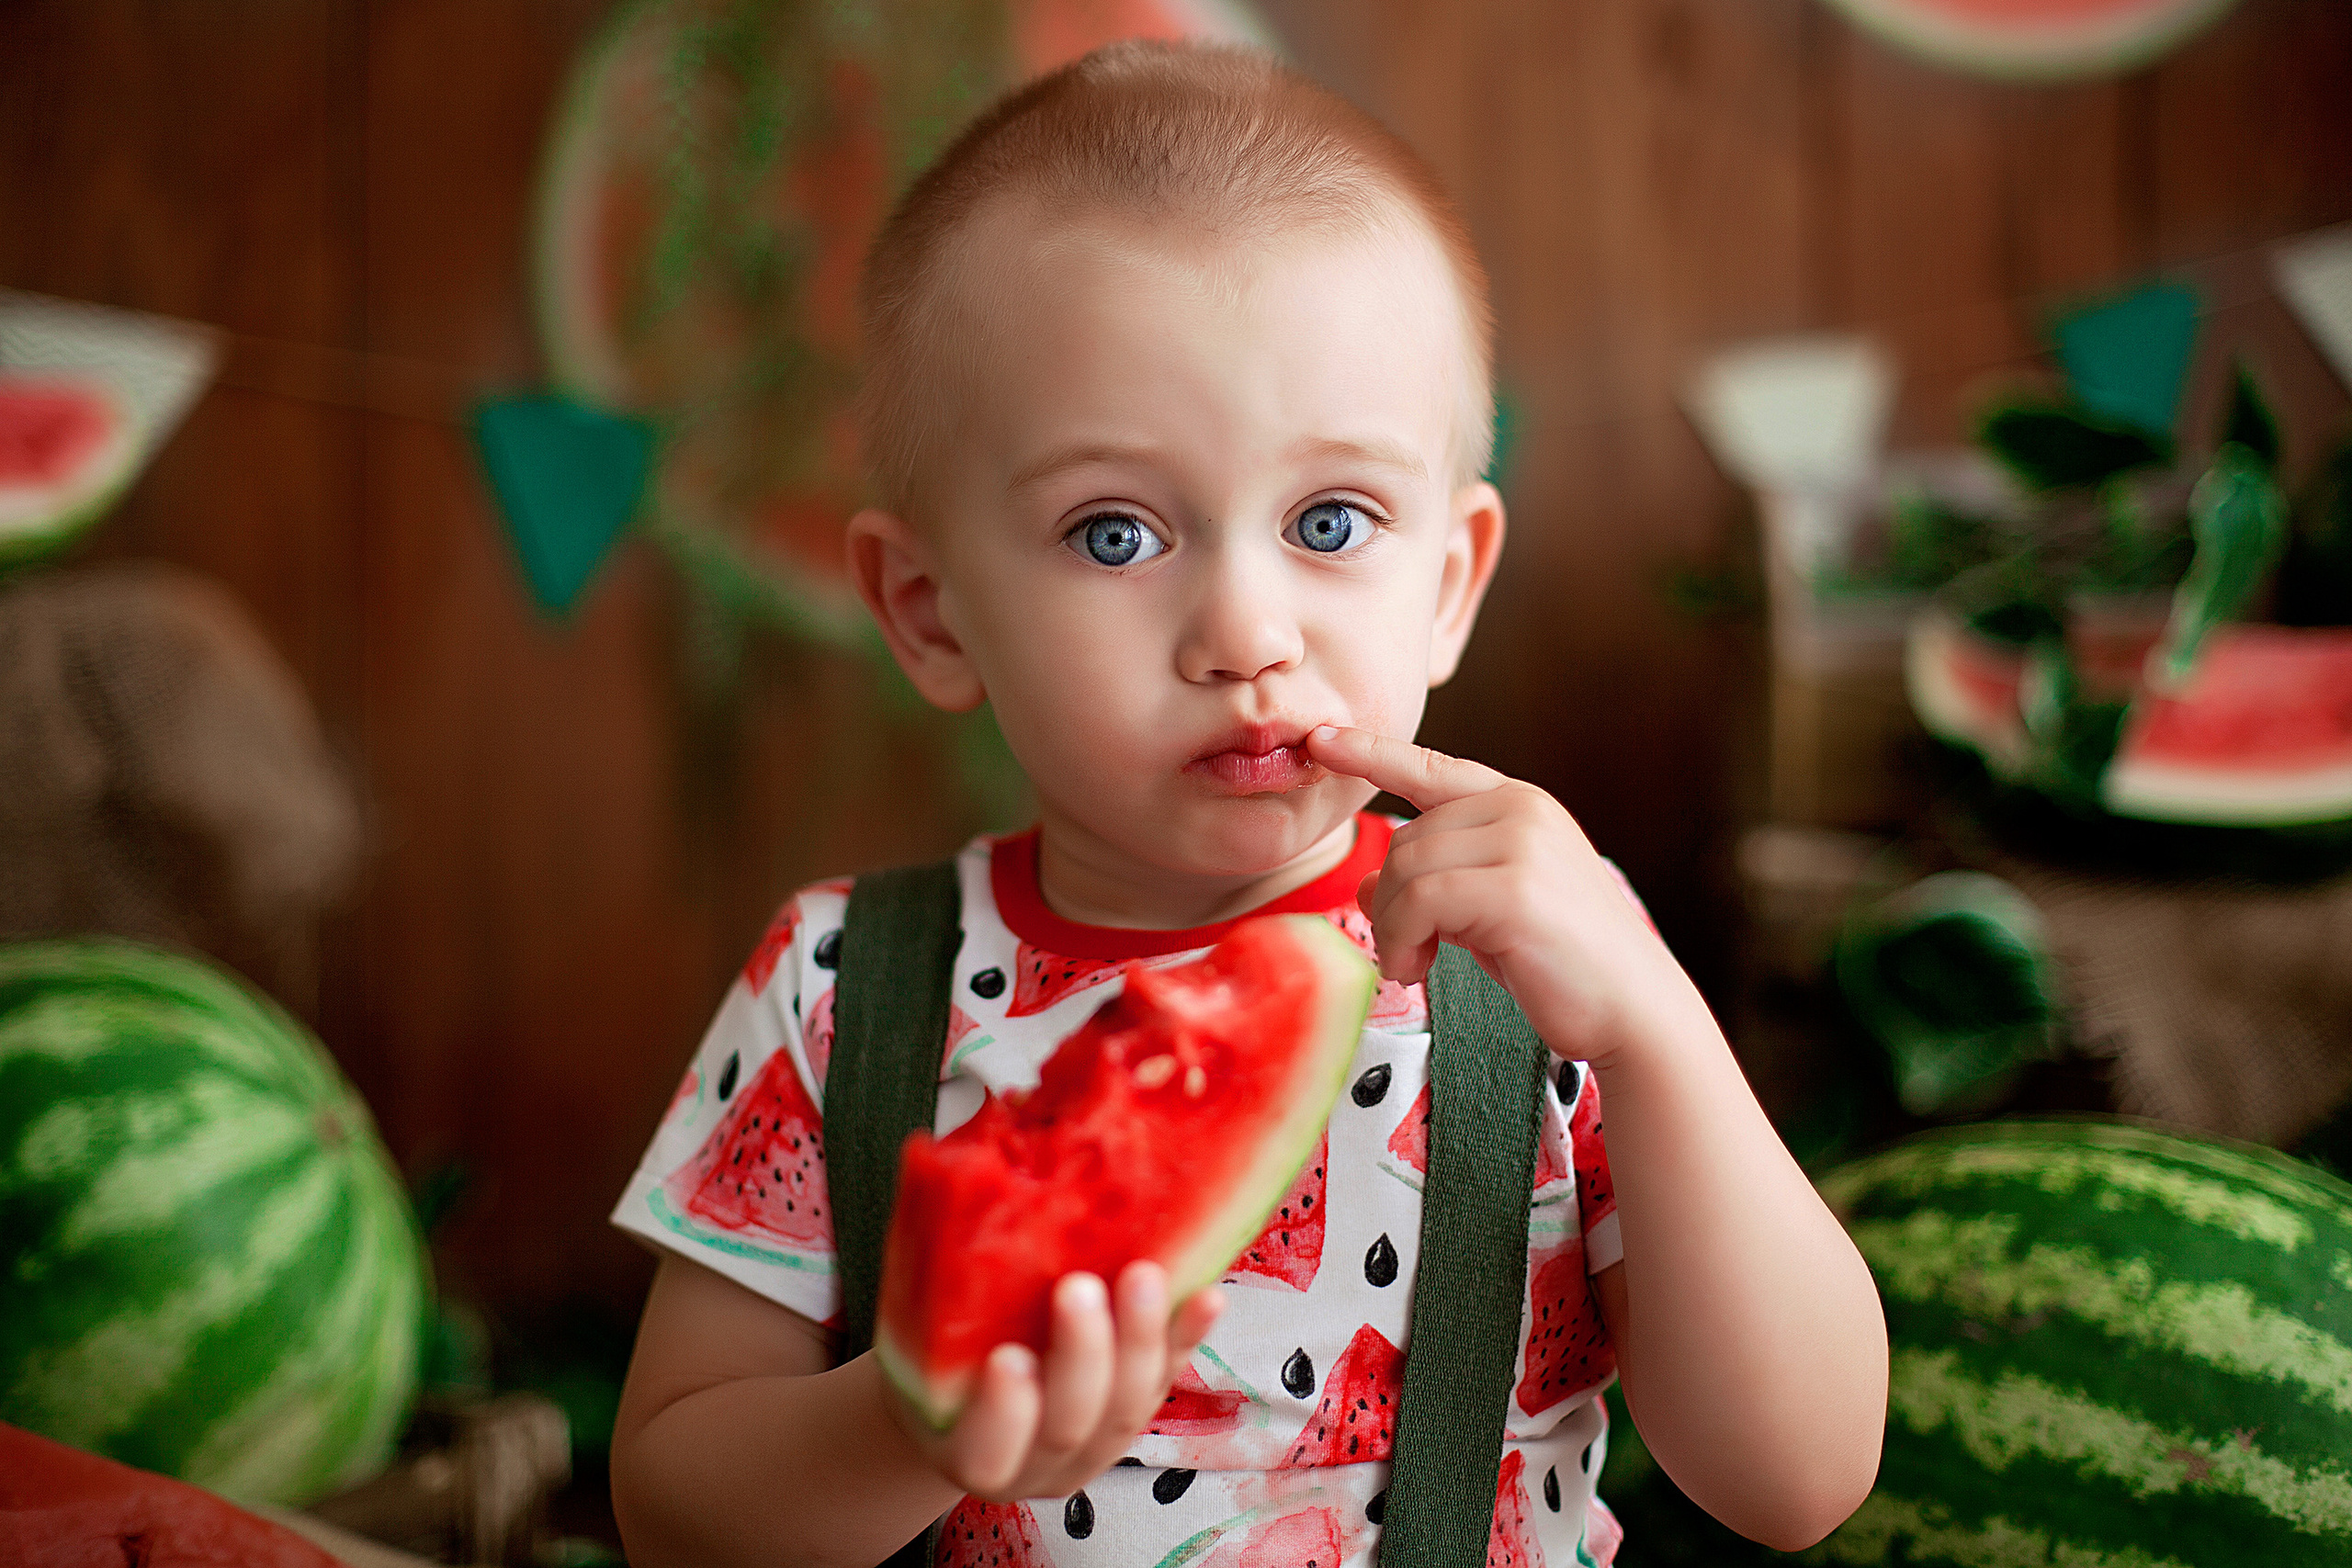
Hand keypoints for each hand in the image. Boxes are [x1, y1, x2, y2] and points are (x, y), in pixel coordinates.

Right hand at [890, 1262, 1223, 1502]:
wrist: (968, 1401)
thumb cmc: (934, 1354)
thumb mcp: (912, 1332)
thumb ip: (921, 1274)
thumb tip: (923, 1159)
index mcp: (967, 1451)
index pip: (987, 1450)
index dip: (1003, 1412)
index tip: (1006, 1356)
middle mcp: (1038, 1462)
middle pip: (1071, 1424)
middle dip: (1081, 1356)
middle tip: (1078, 1288)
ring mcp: (1095, 1445)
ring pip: (1128, 1406)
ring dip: (1141, 1340)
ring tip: (1144, 1277)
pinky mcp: (1135, 1412)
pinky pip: (1169, 1378)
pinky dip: (1188, 1338)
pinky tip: (1207, 1297)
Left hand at [1305, 725, 1693, 1065]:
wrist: (1633, 1009)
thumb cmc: (1560, 963)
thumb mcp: (1485, 909)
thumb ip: (1436, 881)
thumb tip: (1371, 881)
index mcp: (1519, 804)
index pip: (1432, 767)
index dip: (1371, 752)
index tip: (1320, 739)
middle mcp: (1521, 809)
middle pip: (1405, 838)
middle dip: (1390, 902)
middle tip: (1404, 952)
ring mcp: (1521, 843)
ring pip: (1405, 868)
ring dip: (1391, 927)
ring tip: (1412, 964)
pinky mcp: (1514, 887)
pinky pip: (1418, 900)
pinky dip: (1401, 940)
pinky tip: (1418, 970)